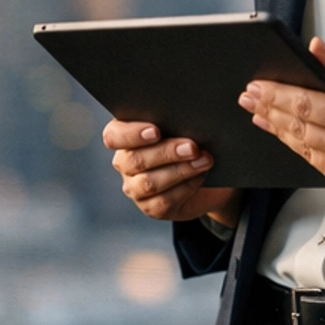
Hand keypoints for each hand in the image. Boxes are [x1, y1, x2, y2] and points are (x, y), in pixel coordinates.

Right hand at [103, 120, 243, 226]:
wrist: (210, 173)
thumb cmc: (193, 139)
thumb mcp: (185, 125)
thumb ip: (178, 119)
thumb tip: (187, 117)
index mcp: (125, 136)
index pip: (114, 136)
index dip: (132, 135)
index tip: (155, 131)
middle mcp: (125, 162)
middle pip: (135, 160)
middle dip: (167, 152)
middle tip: (192, 146)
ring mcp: (135, 187)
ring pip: (149, 183)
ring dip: (180, 170)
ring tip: (204, 160)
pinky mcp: (151, 207)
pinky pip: (163, 201)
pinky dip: (186, 187)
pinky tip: (201, 176)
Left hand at [241, 39, 324, 201]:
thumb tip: (316, 49)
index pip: (305, 107)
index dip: (276, 96)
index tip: (257, 87)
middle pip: (297, 129)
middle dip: (269, 111)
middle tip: (248, 98)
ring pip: (303, 150)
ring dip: (278, 132)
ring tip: (260, 116)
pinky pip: (317, 167)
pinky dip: (300, 149)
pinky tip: (287, 137)